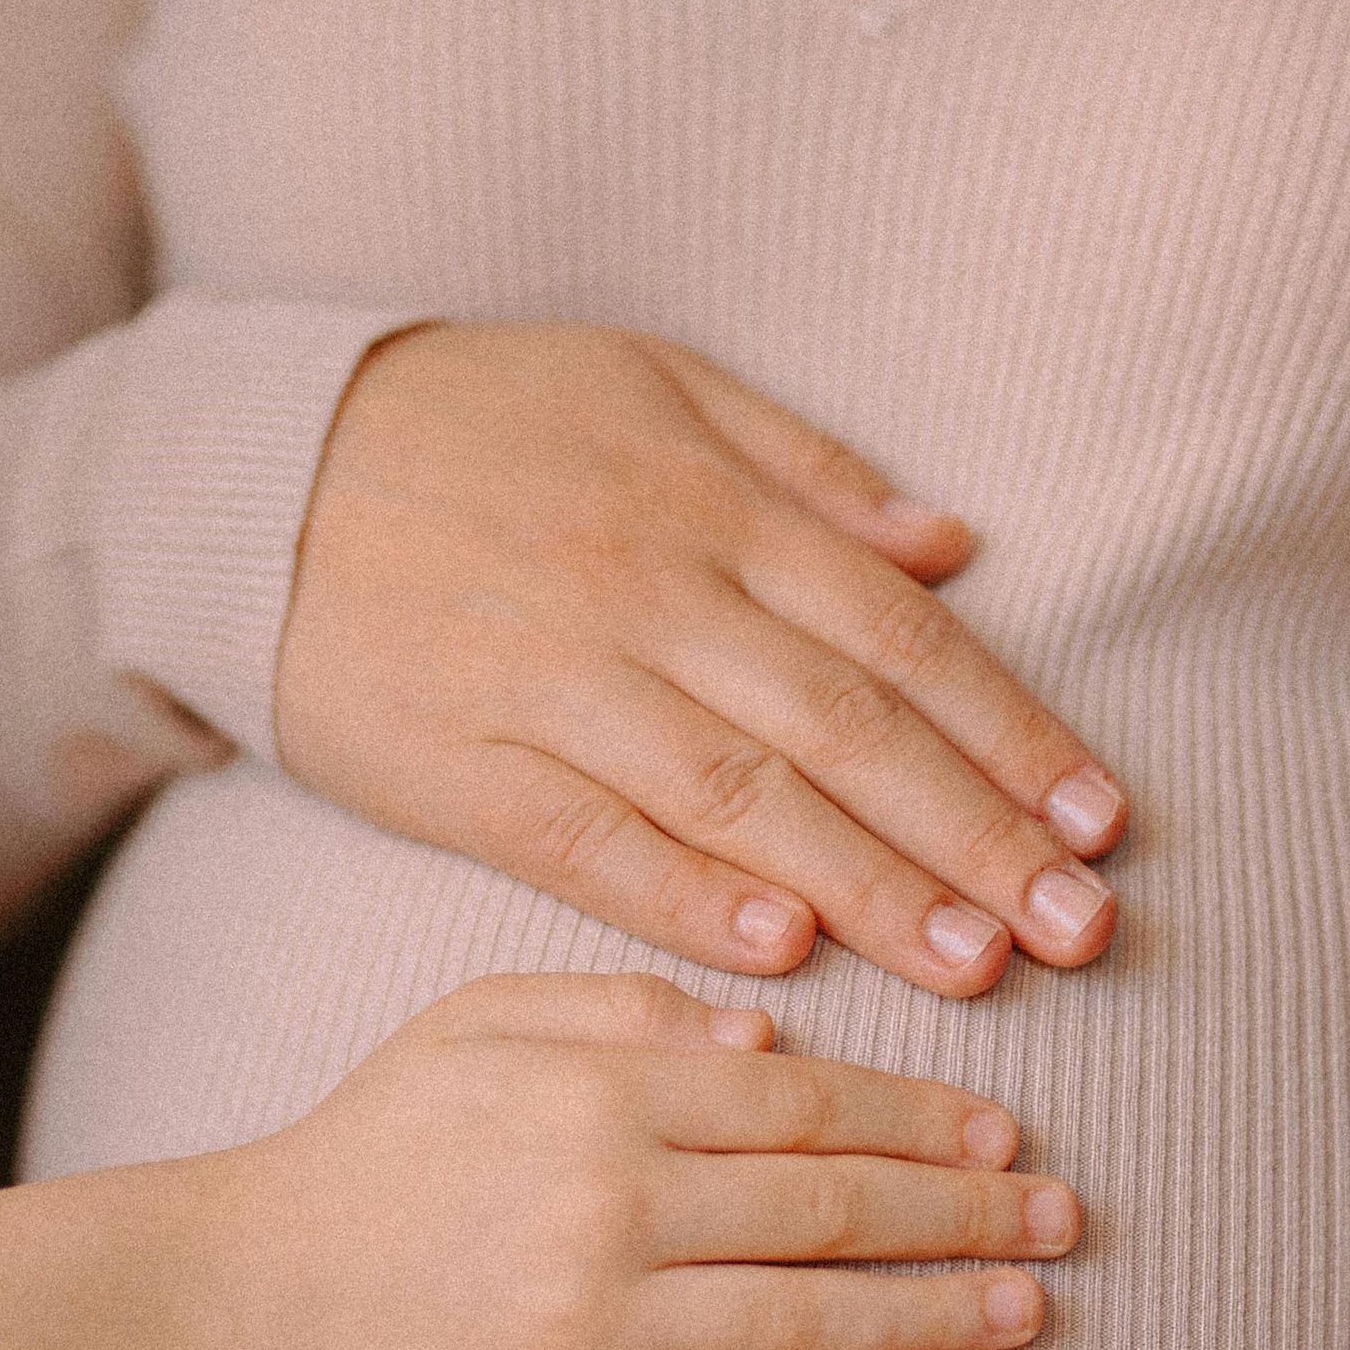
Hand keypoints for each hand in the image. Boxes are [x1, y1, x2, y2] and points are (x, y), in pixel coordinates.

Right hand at [221, 971, 1080, 1349]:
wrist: (255, 1283)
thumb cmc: (381, 1136)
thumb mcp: (481, 1019)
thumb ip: (624, 1006)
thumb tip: (777, 1033)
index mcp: (596, 1094)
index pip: (803, 1102)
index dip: (922, 1116)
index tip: (1008, 1131)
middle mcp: (605, 1207)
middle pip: (828, 1209)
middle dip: (963, 1213)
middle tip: (1063, 1218)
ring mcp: (589, 1327)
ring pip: (801, 1321)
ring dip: (931, 1313)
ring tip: (1026, 1305)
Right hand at [278, 323, 1126, 995]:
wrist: (250, 468)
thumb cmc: (475, 421)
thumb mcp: (649, 382)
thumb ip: (806, 465)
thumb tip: (952, 545)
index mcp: (710, 505)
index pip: (897, 638)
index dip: (1009, 733)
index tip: (1099, 822)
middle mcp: (650, 595)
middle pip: (845, 731)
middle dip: (975, 836)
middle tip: (1079, 931)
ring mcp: (552, 685)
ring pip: (739, 798)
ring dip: (869, 887)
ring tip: (975, 966)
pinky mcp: (460, 766)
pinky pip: (587, 843)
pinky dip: (684, 897)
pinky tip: (780, 952)